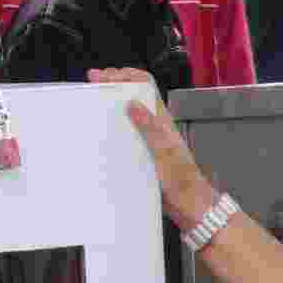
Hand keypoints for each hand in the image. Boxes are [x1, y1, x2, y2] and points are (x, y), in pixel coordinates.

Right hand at [87, 67, 214, 221]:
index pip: (145, 85)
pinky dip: (112, 126)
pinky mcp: (141, 153)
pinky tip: (101, 131)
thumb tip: (133, 104)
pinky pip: (124, 133)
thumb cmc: (182, 181)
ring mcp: (148, 139)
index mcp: (161, 119)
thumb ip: (150, 128)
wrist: (189, 206)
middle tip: (93, 82)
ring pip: (127, 113)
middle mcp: (154, 126)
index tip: (105, 75)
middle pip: (133, 95)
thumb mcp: (165, 152)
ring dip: (111, 104)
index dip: (125, 75)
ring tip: (93, 100)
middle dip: (113, 85)